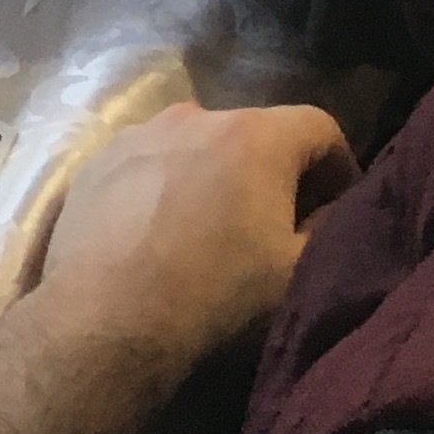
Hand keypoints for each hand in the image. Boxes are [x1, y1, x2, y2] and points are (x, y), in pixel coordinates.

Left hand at [29, 100, 357, 380]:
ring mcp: (136, 135)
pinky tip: (157, 232)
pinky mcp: (94, 161)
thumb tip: (324, 210)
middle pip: (254, 132)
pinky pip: (148, 164)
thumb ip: (329, 230)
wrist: (106, 317)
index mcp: (253, 135)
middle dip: (274, 172)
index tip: (337, 208)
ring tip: (211, 230)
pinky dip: (164, 186)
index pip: (319, 127)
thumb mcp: (299, 273)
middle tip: (277, 225)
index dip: (339, 166)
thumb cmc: (217, 293)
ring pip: (196, 146)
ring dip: (215, 177)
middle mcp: (193, 116)